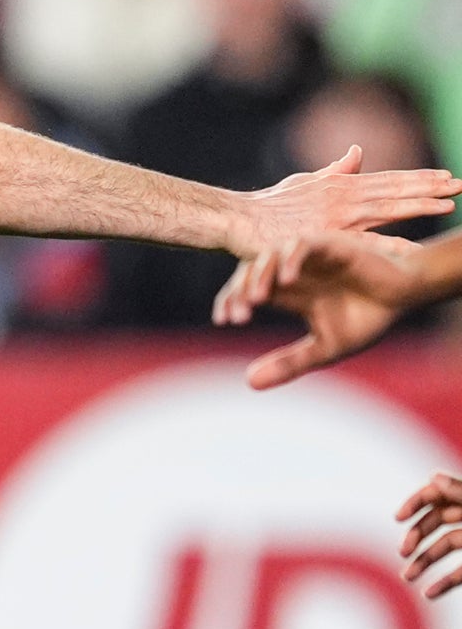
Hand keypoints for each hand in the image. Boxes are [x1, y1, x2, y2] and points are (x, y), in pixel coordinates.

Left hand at [211, 230, 427, 388]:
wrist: (406, 296)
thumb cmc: (365, 318)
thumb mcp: (323, 348)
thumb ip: (289, 364)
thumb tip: (248, 384)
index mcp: (286, 291)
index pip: (245, 290)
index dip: (230, 301)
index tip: (223, 321)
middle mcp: (291, 271)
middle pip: (250, 272)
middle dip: (239, 292)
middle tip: (235, 315)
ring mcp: (308, 256)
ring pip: (270, 255)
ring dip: (260, 275)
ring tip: (254, 299)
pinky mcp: (330, 244)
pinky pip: (301, 245)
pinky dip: (290, 259)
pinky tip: (285, 280)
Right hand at [226, 145, 457, 257]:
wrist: (237, 218)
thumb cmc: (267, 205)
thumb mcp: (304, 181)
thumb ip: (335, 170)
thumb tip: (359, 151)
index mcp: (342, 186)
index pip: (390, 181)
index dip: (420, 179)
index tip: (448, 177)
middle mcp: (344, 197)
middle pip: (395, 191)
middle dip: (431, 188)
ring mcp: (335, 216)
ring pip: (386, 208)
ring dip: (418, 205)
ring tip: (448, 203)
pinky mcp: (322, 235)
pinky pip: (361, 241)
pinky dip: (387, 243)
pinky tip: (411, 246)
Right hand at [396, 472, 461, 597]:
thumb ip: (461, 493)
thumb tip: (433, 478)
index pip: (437, 494)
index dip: (416, 503)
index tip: (399, 519)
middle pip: (436, 522)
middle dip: (415, 536)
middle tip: (403, 553)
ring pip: (444, 548)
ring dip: (423, 562)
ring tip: (407, 578)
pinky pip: (460, 572)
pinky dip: (444, 583)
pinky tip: (428, 593)